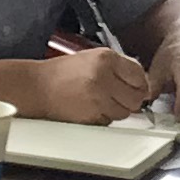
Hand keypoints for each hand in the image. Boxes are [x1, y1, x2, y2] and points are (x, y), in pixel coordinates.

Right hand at [30, 44, 151, 122]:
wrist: (38, 86)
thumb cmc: (63, 72)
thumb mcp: (93, 57)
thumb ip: (119, 67)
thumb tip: (141, 81)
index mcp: (106, 58)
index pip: (139, 75)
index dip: (140, 83)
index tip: (136, 86)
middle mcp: (104, 77)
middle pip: (136, 97)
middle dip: (130, 99)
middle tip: (120, 96)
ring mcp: (98, 97)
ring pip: (124, 112)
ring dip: (117, 109)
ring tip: (102, 100)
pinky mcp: (91, 115)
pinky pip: (110, 121)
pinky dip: (105, 117)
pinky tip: (92, 107)